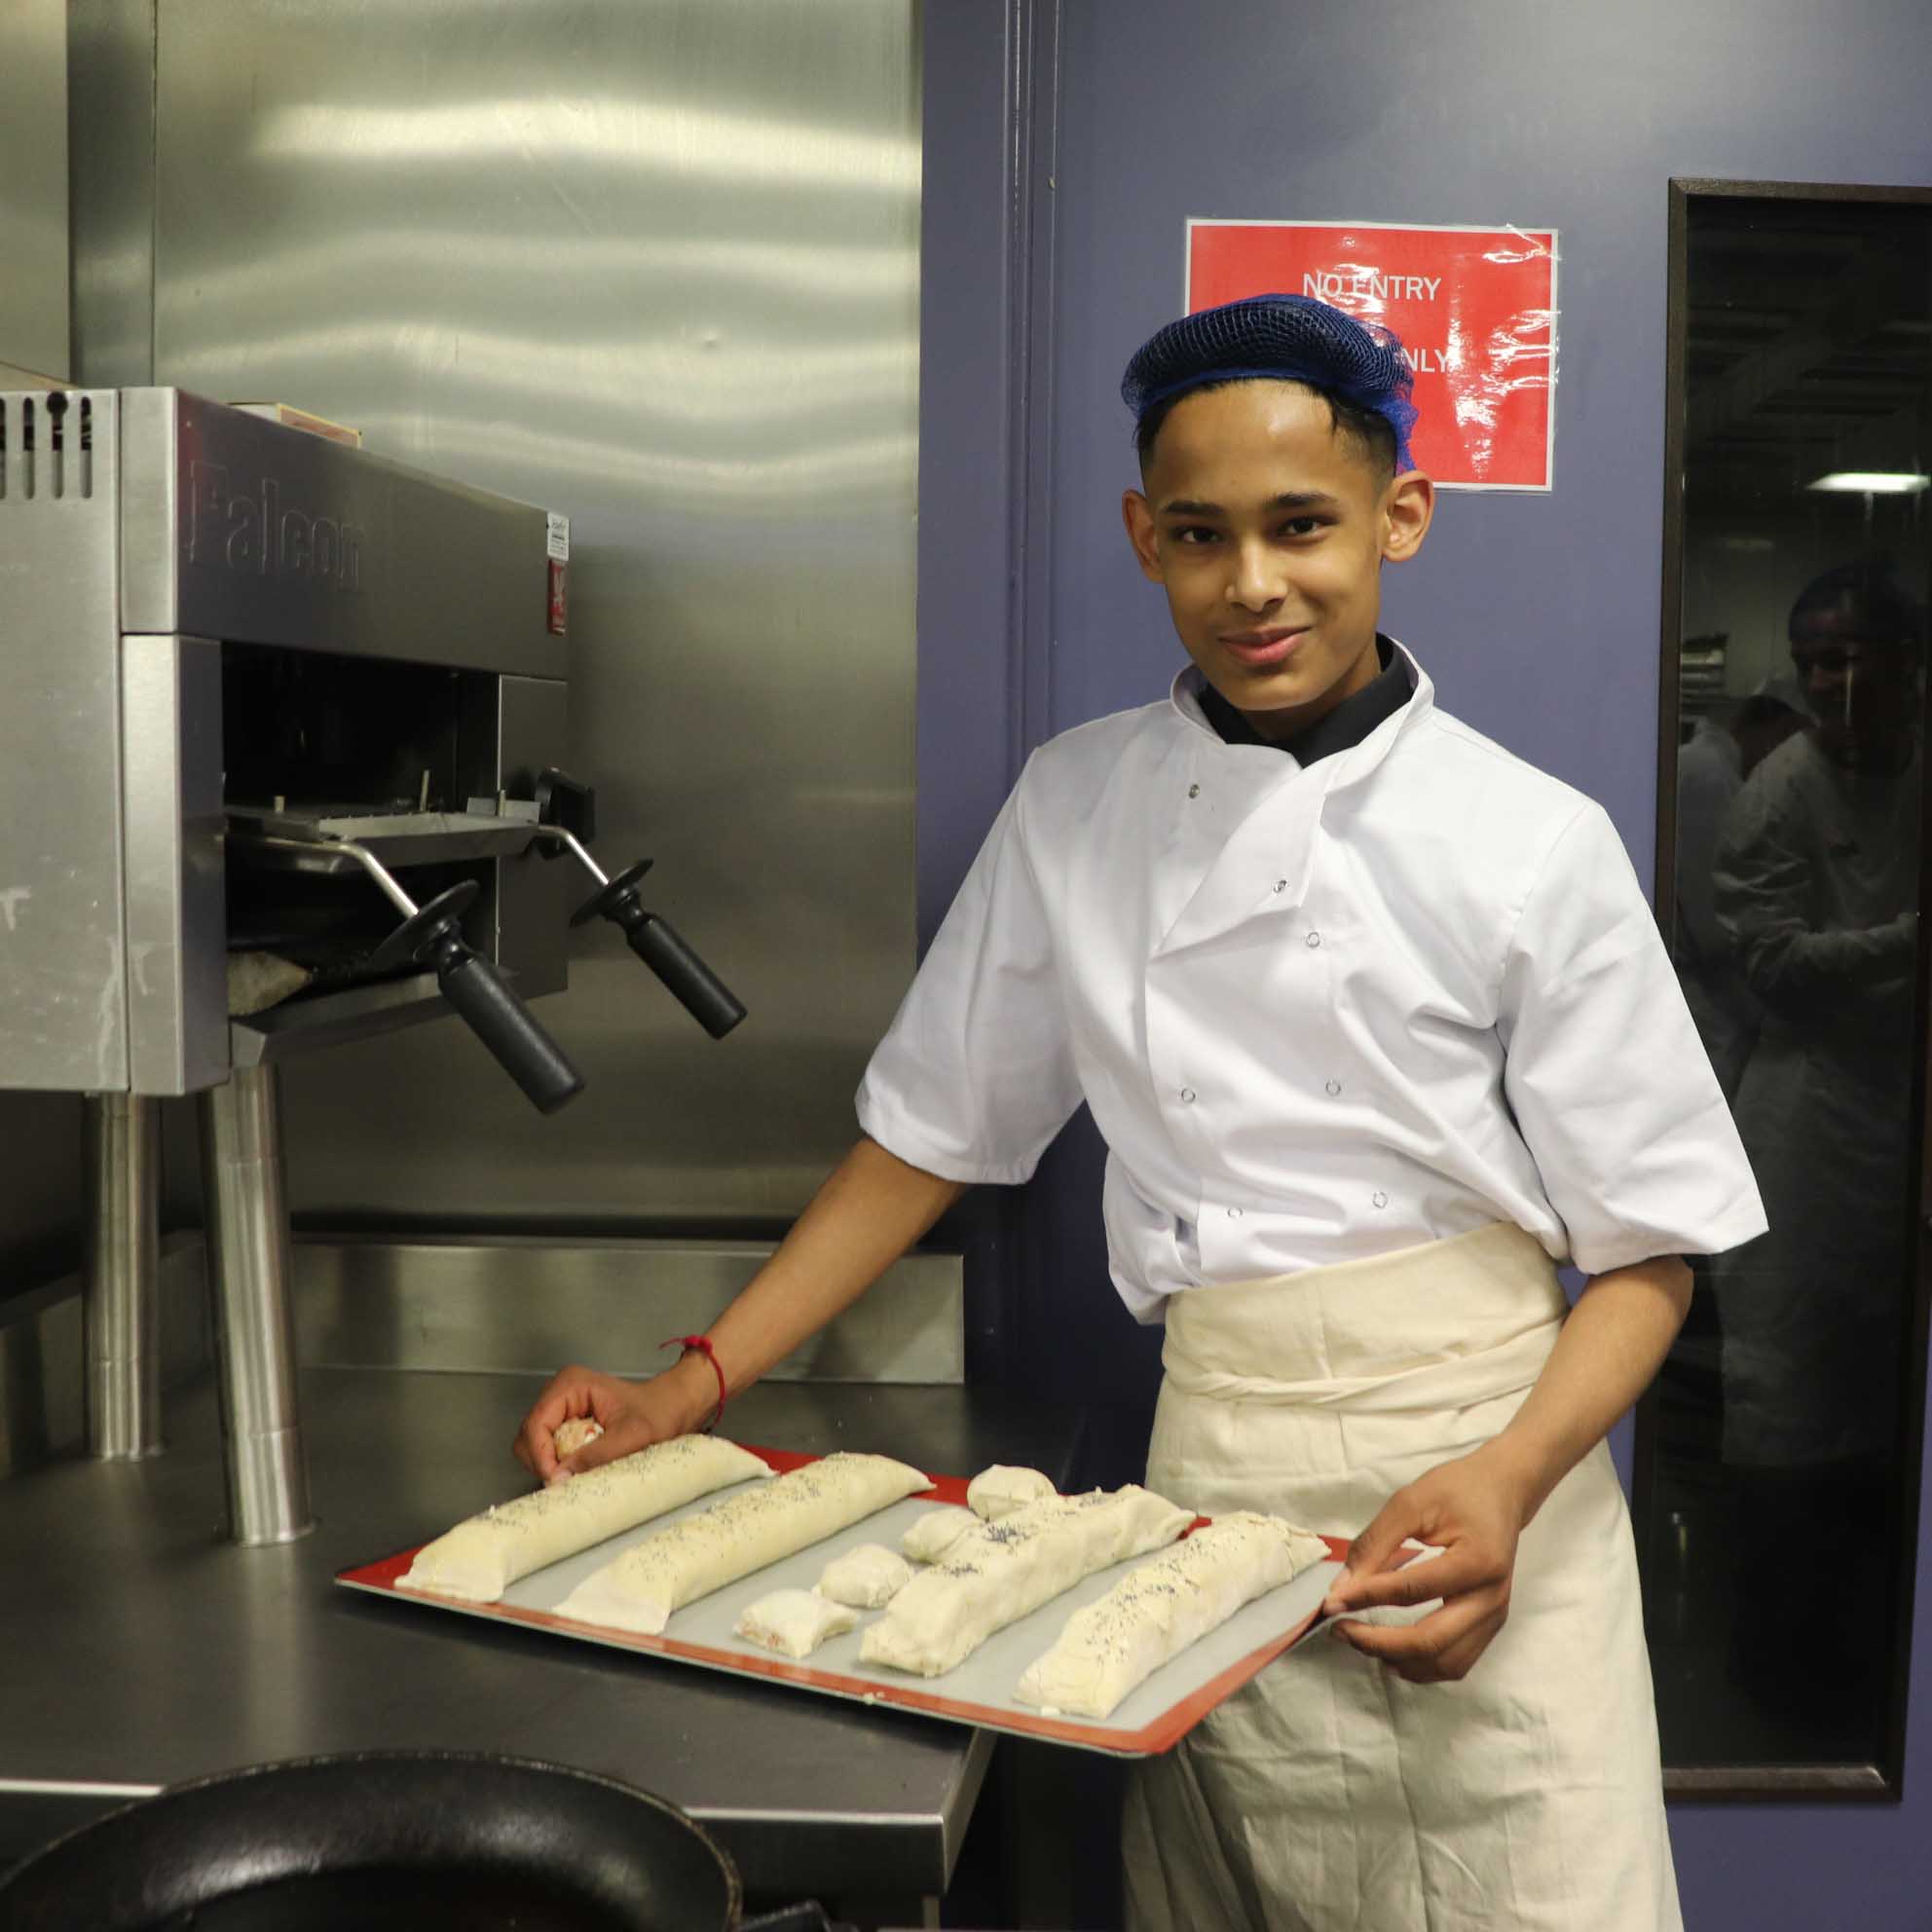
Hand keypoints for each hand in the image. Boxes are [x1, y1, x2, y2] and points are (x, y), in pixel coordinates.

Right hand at [511, 1357, 713, 1484]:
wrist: (675, 1407)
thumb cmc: (659, 1413)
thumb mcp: (632, 1437)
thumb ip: (595, 1456)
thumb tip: (559, 1477)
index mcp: (571, 1385)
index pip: (536, 1424)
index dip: (540, 1456)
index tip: (555, 1481)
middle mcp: (560, 1393)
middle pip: (529, 1436)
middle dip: (543, 1463)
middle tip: (565, 1483)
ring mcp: (561, 1409)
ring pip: (535, 1446)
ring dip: (551, 1465)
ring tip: (575, 1475)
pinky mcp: (566, 1424)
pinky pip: (549, 1450)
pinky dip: (559, 1464)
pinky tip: (579, 1470)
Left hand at [1319, 1442, 1535, 1683]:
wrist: (1501, 1491)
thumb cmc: (1457, 1490)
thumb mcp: (1411, 1502)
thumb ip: (1375, 1543)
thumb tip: (1343, 1587)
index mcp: (1477, 1561)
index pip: (1413, 1591)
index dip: (1367, 1598)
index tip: (1332, 1602)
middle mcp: (1491, 1598)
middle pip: (1431, 1642)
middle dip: (1379, 1643)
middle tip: (1340, 1631)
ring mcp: (1495, 1617)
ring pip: (1445, 1663)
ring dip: (1399, 1660)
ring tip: (1361, 1641)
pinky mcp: (1490, 1625)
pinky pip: (1456, 1662)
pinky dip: (1421, 1665)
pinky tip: (1392, 1650)